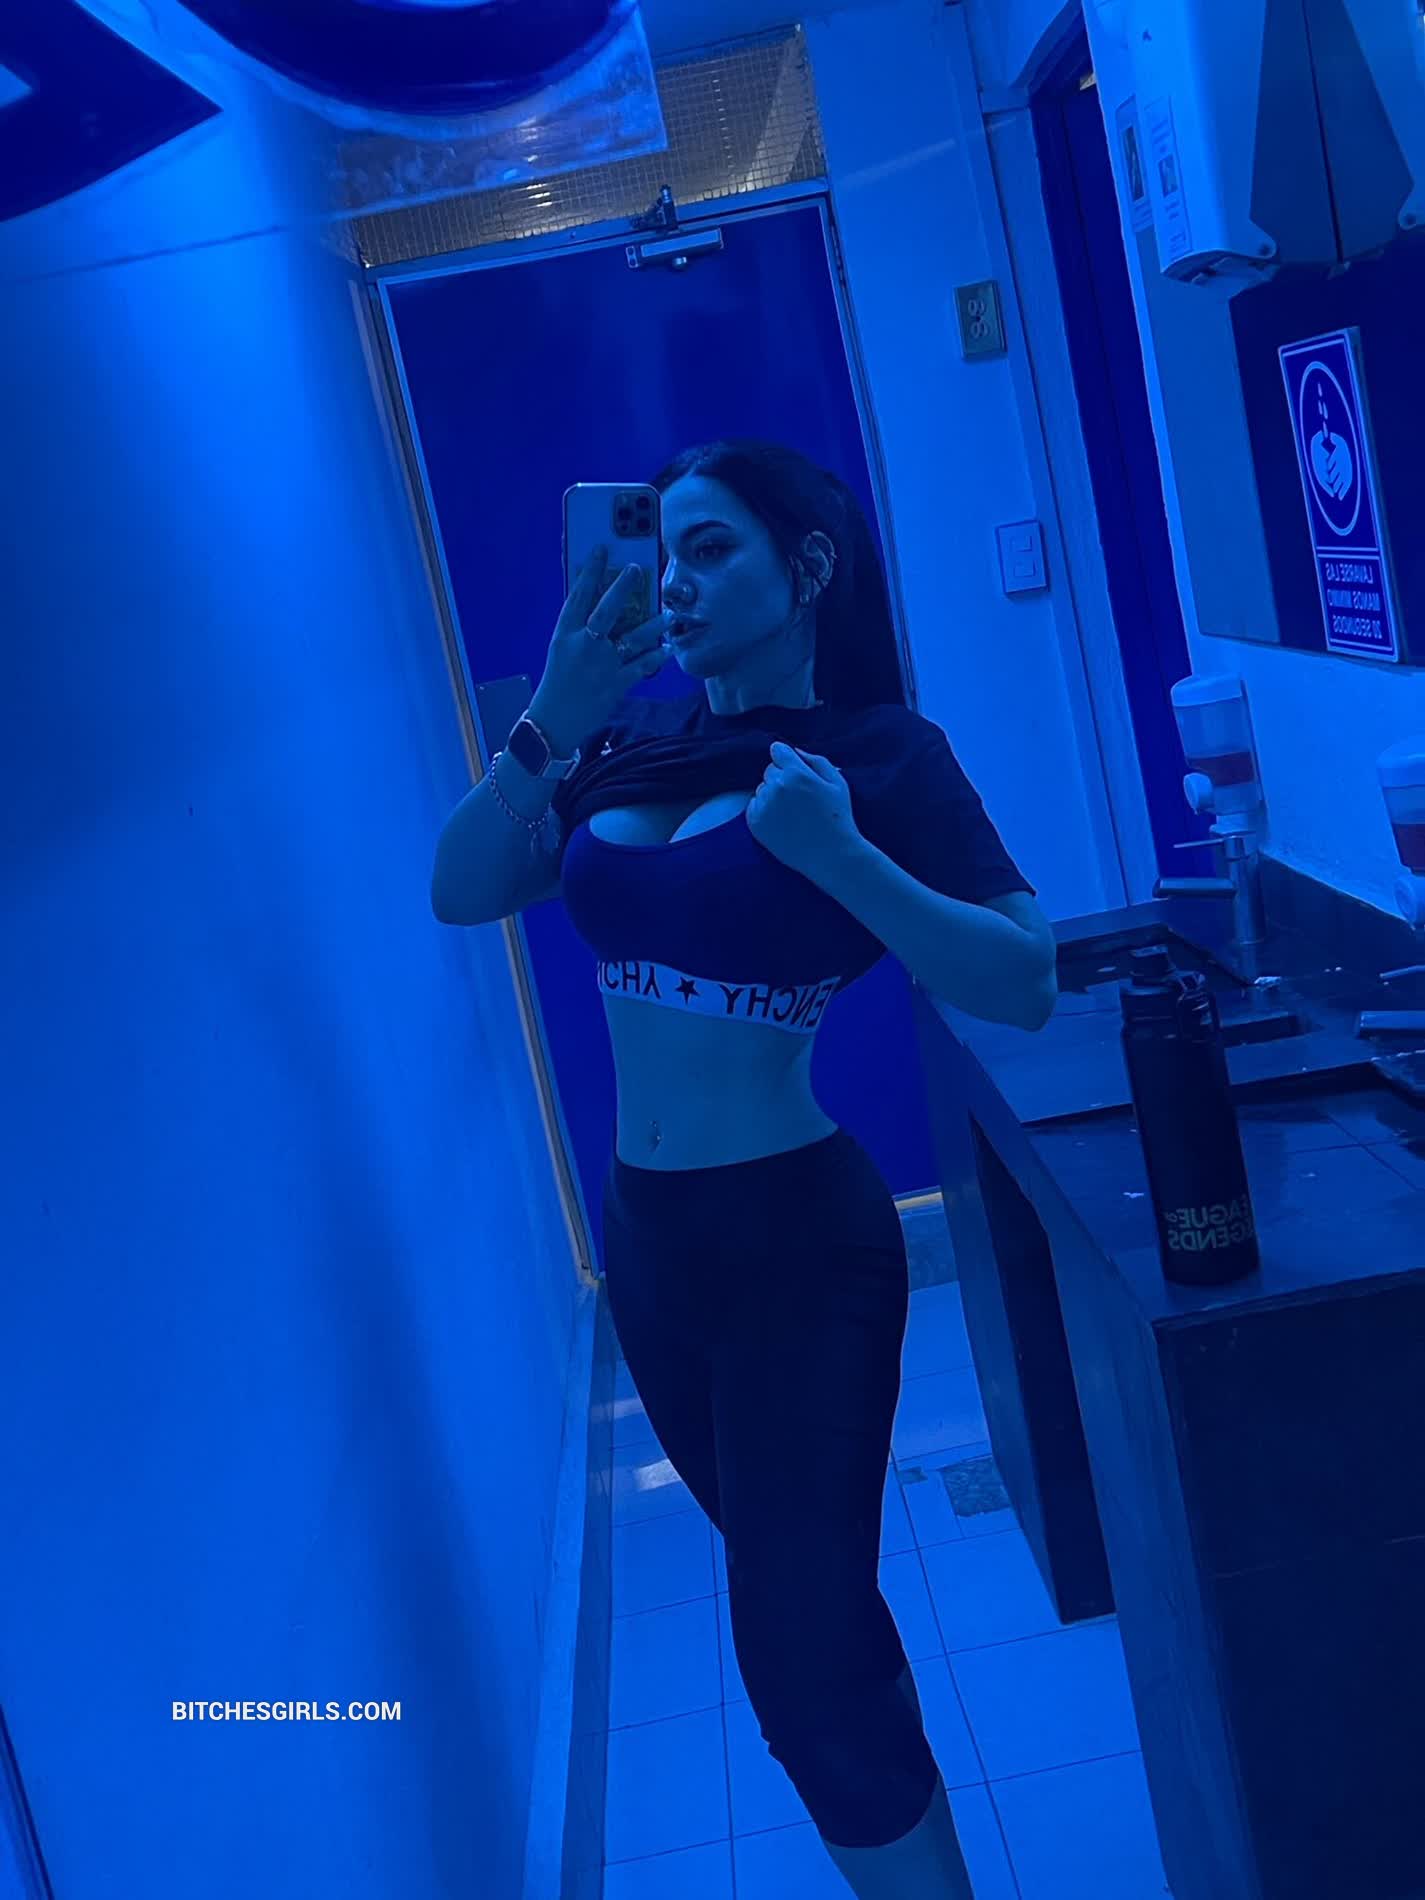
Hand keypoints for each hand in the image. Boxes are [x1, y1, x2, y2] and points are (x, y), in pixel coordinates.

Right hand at [531, 547, 669, 754]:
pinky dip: (656, 656)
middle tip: (636, 569)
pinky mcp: (615, 684)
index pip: (578, 596)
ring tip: (668, 614)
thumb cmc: (558, 681)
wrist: (553, 721)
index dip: (590, 571)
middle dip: (622, 587)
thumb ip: (579, 628)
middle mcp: (583, 646)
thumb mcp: (561, 649)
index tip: (600, 550)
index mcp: (564, 634)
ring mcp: (601, 665)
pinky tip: (667, 648)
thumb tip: (602, 604)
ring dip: (653, 625)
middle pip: (606, 610)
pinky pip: (642, 666)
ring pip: (632, 638)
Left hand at [746, 742, 860, 878]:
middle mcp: (776, 786)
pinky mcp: (755, 823)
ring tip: (792, 812)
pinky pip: (753, 806)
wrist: (831, 855)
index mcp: (796, 773)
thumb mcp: (837, 782)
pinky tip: (782, 821)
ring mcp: (764, 805)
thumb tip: (795, 751)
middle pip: (769, 770)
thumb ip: (816, 761)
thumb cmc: (838, 817)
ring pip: (761, 789)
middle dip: (781, 778)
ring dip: (772, 795)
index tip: (794, 771)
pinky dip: (763, 811)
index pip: (777, 750)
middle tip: (798, 797)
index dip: (786, 759)